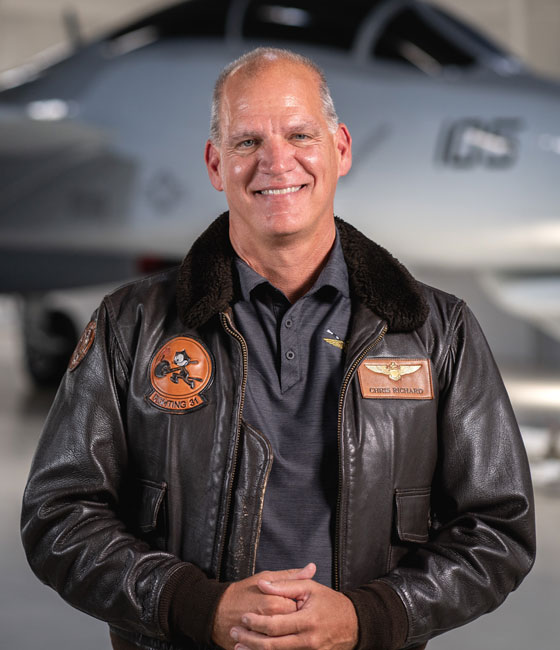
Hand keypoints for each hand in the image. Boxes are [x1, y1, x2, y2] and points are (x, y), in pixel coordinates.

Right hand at [213, 564, 316, 648]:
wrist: (216, 611)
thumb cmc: (242, 592)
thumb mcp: (266, 577)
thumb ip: (290, 575)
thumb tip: (312, 568)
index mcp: (276, 603)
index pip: (300, 608)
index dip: (301, 606)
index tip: (299, 603)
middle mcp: (271, 621)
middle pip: (293, 626)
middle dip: (295, 623)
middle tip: (292, 618)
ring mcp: (264, 637)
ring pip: (285, 641)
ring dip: (288, 637)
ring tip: (287, 629)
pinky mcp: (256, 649)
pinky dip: (277, 647)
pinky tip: (278, 642)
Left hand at [230, 565, 357, 649]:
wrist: (353, 624)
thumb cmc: (330, 602)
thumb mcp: (309, 588)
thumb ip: (284, 585)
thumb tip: (262, 584)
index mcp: (307, 621)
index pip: (274, 625)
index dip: (255, 622)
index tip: (242, 617)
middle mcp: (308, 641)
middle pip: (272, 646)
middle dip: (249, 641)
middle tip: (234, 634)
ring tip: (238, 648)